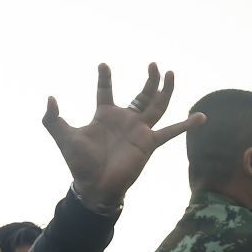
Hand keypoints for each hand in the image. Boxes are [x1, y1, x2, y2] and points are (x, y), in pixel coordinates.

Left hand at [43, 64, 204, 207]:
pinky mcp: (149, 143)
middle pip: (141, 95)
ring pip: (157, 106)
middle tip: (153, 65)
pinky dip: (187, 125)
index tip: (103, 65)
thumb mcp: (63, 136)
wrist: (95, 186)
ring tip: (170, 73)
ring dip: (165, 90)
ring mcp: (139, 131)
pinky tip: (201, 117)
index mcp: (104, 116)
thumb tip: (50, 97)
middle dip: (149, 80)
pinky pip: (171, 131)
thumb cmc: (79, 163)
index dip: (104, 78)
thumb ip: (53, 118)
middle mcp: (125, 120)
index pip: (106, 91)